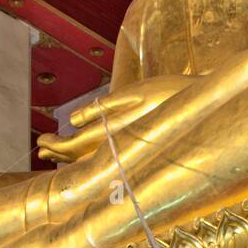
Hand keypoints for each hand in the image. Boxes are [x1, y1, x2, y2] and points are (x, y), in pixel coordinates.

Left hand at [38, 78, 193, 162]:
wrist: (205, 106)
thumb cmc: (172, 96)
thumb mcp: (137, 94)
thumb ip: (103, 108)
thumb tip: (71, 119)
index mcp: (117, 133)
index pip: (77, 147)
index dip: (57, 147)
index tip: (41, 144)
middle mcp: (120, 143)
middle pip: (81, 153)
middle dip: (60, 152)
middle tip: (41, 148)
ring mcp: (128, 143)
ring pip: (92, 154)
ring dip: (71, 152)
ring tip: (53, 149)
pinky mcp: (135, 138)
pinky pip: (107, 148)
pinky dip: (89, 146)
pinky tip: (81, 139)